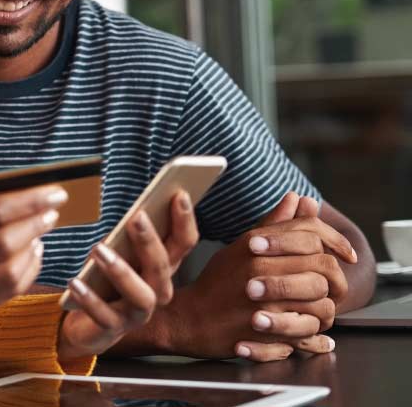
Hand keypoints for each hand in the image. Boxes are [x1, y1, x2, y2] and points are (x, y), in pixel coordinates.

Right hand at [0, 186, 66, 317]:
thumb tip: (19, 191)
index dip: (29, 202)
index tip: (55, 193)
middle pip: (2, 243)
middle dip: (35, 225)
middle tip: (52, 214)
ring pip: (8, 272)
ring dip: (33, 251)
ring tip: (39, 235)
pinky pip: (6, 292)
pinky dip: (27, 272)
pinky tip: (30, 257)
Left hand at [57, 191, 198, 358]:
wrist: (87, 322)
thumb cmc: (107, 279)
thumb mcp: (119, 252)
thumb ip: (130, 234)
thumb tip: (138, 207)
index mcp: (162, 267)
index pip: (183, 243)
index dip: (185, 220)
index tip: (179, 194)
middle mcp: (157, 291)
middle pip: (163, 267)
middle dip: (151, 241)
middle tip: (136, 217)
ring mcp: (137, 313)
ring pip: (140, 295)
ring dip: (121, 271)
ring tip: (98, 249)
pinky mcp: (113, 329)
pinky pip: (104, 316)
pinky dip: (90, 299)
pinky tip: (74, 283)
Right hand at [168, 192, 355, 361]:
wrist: (188, 319)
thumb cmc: (216, 283)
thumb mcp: (241, 247)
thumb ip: (274, 225)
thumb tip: (297, 198)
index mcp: (256, 245)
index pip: (311, 233)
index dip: (336, 241)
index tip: (345, 254)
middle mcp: (260, 269)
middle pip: (324, 266)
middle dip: (336, 279)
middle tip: (332, 288)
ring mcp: (264, 302)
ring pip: (324, 303)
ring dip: (325, 310)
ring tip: (315, 312)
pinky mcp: (267, 333)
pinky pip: (311, 333)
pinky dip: (316, 336)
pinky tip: (310, 332)